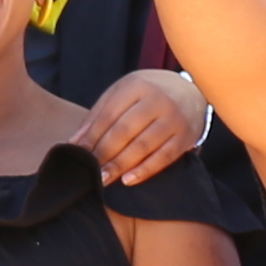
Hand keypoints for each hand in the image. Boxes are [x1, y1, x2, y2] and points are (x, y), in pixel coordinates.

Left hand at [82, 70, 207, 183]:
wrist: (191, 92)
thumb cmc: (148, 94)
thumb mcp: (123, 92)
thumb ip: (99, 113)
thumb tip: (75, 141)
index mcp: (137, 86)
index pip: (108, 115)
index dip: (91, 136)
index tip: (77, 153)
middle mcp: (157, 100)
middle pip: (124, 131)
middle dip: (103, 153)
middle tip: (87, 170)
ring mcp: (174, 119)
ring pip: (142, 146)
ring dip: (120, 165)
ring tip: (103, 179)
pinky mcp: (186, 137)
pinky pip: (163, 157)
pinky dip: (144, 171)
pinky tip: (128, 180)